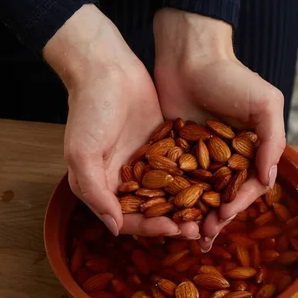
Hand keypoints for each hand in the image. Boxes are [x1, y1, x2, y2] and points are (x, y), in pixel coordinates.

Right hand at [43, 5, 199, 238]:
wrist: (106, 67)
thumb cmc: (89, 110)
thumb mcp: (83, 152)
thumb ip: (95, 191)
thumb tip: (114, 228)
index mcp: (102, 185)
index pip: (127, 218)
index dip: (149, 227)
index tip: (173, 229)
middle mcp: (124, 178)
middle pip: (152, 210)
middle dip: (174, 221)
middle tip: (198, 229)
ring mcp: (146, 162)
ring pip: (170, 192)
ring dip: (187, 204)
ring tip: (210, 212)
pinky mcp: (163, 145)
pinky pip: (180, 167)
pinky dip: (194, 178)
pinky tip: (215, 184)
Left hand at [153, 8, 285, 250]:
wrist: (189, 56)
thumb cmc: (231, 77)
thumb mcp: (265, 103)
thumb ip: (272, 140)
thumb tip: (270, 180)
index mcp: (251, 150)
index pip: (249, 185)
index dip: (238, 203)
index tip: (223, 214)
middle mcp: (227, 157)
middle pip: (223, 195)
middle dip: (215, 217)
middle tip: (202, 237)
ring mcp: (200, 156)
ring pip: (198, 194)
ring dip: (194, 215)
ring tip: (185, 234)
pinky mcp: (174, 151)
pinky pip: (174, 179)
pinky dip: (172, 198)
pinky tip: (165, 213)